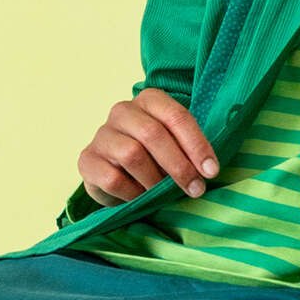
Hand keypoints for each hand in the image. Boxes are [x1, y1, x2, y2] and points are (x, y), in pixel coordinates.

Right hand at [77, 89, 219, 206]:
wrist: (115, 173)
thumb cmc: (154, 157)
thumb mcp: (174, 146)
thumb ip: (189, 150)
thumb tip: (208, 170)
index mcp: (149, 100)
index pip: (176, 116)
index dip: (197, 145)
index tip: (211, 171)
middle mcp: (123, 111)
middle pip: (153, 134)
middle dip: (179, 166)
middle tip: (195, 189)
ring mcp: (102, 134)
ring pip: (132, 155)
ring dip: (154, 180)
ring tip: (164, 195)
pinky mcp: (87, 160)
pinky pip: (113, 179)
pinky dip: (132, 193)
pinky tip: (140, 198)